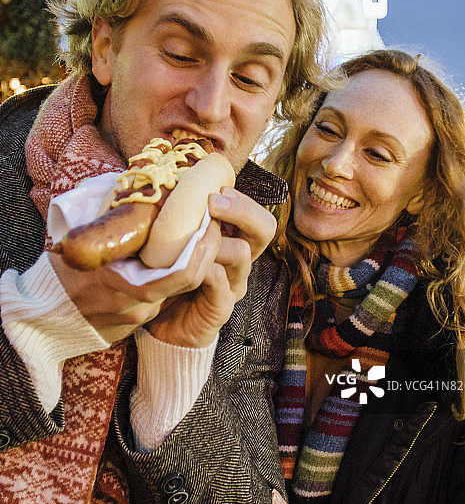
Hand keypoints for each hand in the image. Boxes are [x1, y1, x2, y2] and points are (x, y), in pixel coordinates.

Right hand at [47, 222, 221, 344]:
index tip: (210, 222)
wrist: (45, 318)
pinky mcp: (140, 320)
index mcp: (125, 284)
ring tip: (198, 232)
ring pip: (179, 287)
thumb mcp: (82, 240)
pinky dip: (176, 274)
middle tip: (213, 222)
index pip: (183, 273)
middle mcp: (138, 305)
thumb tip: (135, 183)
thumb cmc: (62, 272)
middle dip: (206, 250)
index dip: (204, 247)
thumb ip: (109, 218)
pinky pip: (166, 295)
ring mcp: (140, 316)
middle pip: (189, 280)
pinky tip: (177, 254)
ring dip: (192, 261)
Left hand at [147, 188, 276, 347]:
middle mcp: (240, 260)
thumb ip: (183, 216)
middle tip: (213, 202)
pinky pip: (222, 285)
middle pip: (265, 228)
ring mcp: (233, 284)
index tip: (216, 189)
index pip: (257, 214)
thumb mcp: (175, 239)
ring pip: (243, 252)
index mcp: (234, 239)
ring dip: (216, 239)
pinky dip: (207, 271)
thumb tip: (174, 180)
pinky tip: (188, 265)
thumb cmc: (166, 275)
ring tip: (191, 236)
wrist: (159, 323)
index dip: (242, 199)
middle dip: (243, 210)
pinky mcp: (222, 307)